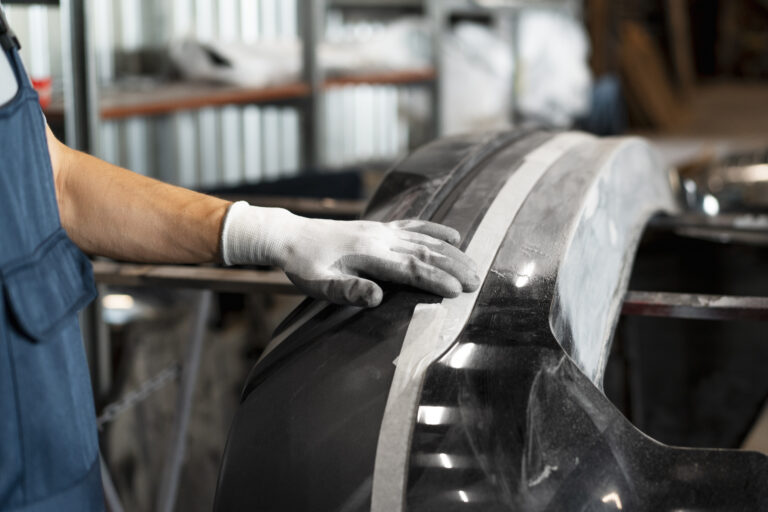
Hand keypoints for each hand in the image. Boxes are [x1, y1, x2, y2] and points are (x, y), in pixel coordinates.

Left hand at [221, 202, 480, 306]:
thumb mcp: (318, 284)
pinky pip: (414, 227)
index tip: (456, 290)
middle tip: (477, 281)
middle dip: (453, 266)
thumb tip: (377, 297)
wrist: (291, 236)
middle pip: (424, 252)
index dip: (435, 278)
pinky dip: (436, 231)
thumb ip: (347, 290)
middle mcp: (380, 238)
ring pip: (425, 239)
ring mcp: (382, 230)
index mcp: (368, 254)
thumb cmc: (304, 266)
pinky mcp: (380, 228)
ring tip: (474, 265)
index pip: (409, 267)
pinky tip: (453, 236)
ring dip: (451, 252)